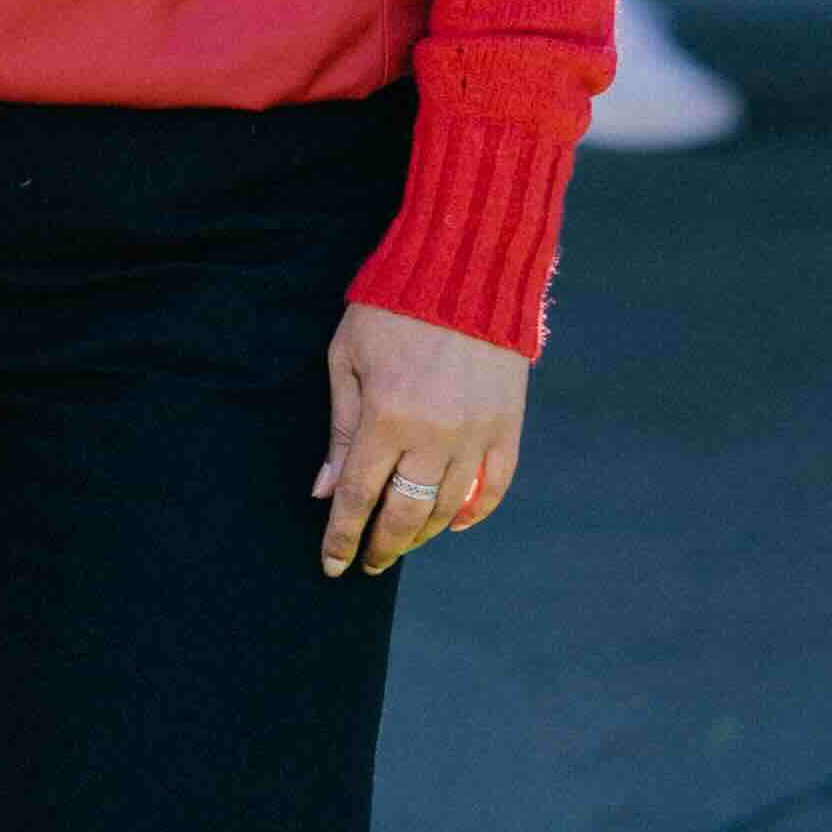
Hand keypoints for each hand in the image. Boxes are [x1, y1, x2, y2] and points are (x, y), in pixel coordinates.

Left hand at [316, 303, 528, 578]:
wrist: (465, 266)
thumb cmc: (392, 306)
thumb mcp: (348, 356)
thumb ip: (340, 427)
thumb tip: (325, 489)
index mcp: (386, 416)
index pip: (358, 496)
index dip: (342, 536)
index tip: (332, 565)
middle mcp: (433, 434)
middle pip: (404, 513)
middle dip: (381, 547)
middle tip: (368, 563)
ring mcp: (476, 433)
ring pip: (446, 507)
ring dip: (421, 534)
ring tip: (401, 543)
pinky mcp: (506, 425)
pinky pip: (494, 486)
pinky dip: (473, 512)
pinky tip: (452, 523)